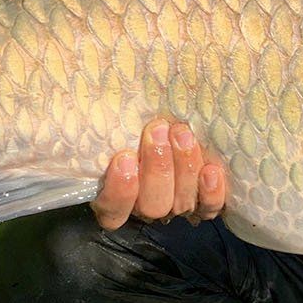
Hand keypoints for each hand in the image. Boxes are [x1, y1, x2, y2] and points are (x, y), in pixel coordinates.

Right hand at [91, 117, 226, 229]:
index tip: (124, 158)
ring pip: (181, 203)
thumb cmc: (136, 123)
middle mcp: (146, 208)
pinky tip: (211, 169)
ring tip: (182, 133)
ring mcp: (177, 207)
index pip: (113, 210)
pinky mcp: (205, 202)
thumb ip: (106, 126)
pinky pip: (210, 207)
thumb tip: (91, 92)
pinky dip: (211, 191)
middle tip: (157, 130)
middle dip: (156, 167)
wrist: (174, 126)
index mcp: (116, 198)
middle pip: (152, 205)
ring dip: (183, 168)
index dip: (120, 190)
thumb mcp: (116, 126)